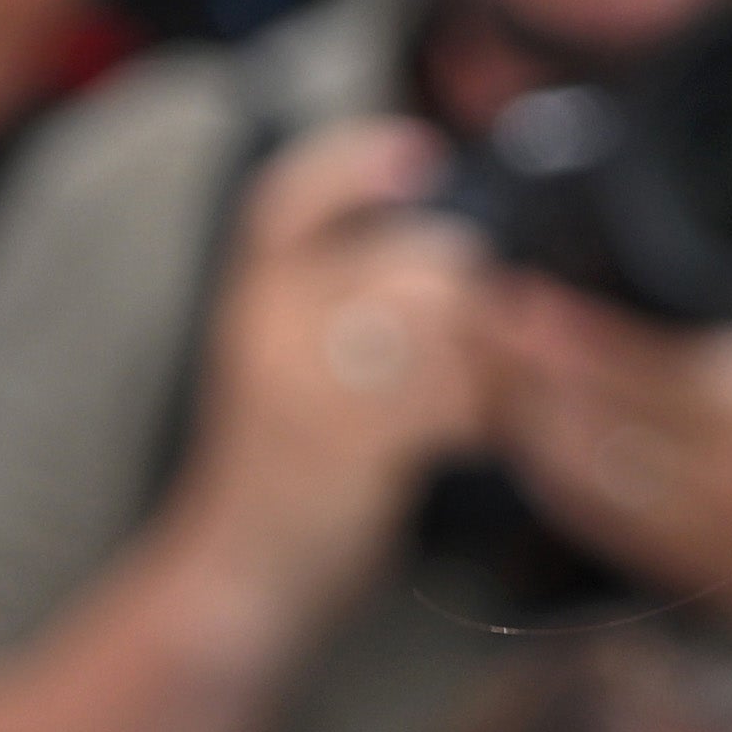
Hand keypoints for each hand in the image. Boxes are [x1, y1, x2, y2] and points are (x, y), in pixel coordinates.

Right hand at [175, 121, 490, 613]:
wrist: (236, 578)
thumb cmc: (279, 476)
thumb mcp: (282, 370)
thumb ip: (338, 310)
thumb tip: (447, 258)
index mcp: (249, 299)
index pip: (289, 198)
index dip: (354, 163)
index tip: (420, 153)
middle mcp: (270, 324)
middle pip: (410, 259)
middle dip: (472, 295)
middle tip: (495, 340)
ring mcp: (310, 380)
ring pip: (444, 324)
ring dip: (492, 357)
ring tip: (494, 395)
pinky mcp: (355, 440)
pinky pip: (457, 398)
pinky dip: (491, 414)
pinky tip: (491, 438)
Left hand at [475, 269, 731, 640]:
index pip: (642, 366)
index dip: (570, 332)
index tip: (522, 292)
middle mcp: (712, 472)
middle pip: (586, 413)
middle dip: (522, 362)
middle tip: (477, 314)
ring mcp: (679, 521)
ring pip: (570, 465)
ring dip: (521, 412)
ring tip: (488, 362)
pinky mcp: (659, 557)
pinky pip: (579, 509)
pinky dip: (543, 464)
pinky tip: (521, 427)